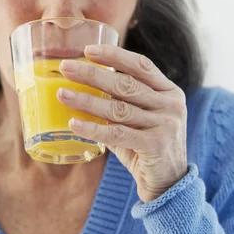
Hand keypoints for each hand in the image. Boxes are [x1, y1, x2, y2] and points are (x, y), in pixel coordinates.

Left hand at [57, 44, 188, 202]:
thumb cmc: (146, 145)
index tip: (88, 50)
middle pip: (125, 84)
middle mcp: (170, 105)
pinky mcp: (155, 145)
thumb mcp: (139, 118)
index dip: (114, 55)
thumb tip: (80, 84)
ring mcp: (165, 125)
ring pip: (118, 108)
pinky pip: (117, 134)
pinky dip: (93, 128)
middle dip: (92, 74)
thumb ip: (120, 101)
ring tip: (62, 94)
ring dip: (86, 100)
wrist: (168, 183)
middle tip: (65, 67)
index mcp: (169, 91)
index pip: (141, 65)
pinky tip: (74, 123)